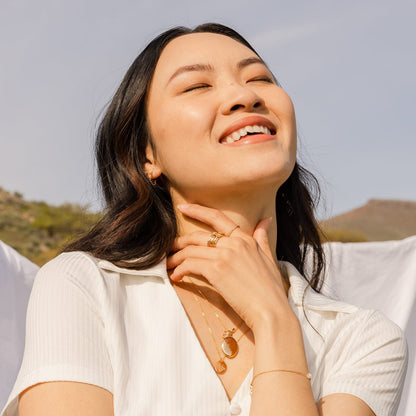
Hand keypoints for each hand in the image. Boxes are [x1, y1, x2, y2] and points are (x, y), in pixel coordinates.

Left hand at [167, 203, 292, 330]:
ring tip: (169, 264)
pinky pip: (190, 264)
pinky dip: (179, 270)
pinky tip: (176, 277)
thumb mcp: (269, 258)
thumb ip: (262, 238)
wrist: (271, 312)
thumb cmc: (271, 290)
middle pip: (198, 236)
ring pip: (190, 250)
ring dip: (176, 257)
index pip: (217, 218)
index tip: (183, 207)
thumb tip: (265, 221)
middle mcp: (233, 243)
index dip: (197, 210)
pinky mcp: (216, 270)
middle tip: (169, 247)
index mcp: (245, 239)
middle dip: (179, 241)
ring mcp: (224, 255)